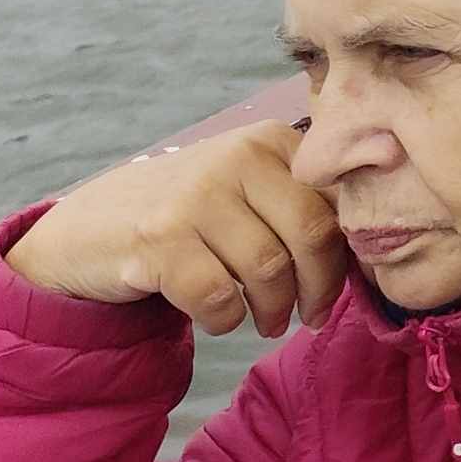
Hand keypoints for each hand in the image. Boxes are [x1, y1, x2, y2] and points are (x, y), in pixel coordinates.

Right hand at [7, 122, 350, 338]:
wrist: (88, 228)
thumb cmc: (189, 215)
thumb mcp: (246, 188)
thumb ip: (301, 202)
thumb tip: (372, 247)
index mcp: (270, 140)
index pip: (336, 199)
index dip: (346, 252)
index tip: (340, 286)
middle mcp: (236, 158)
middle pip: (311, 233)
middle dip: (319, 286)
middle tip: (311, 316)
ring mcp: (195, 197)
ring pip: (268, 269)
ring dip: (274, 309)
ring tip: (268, 321)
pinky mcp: (159, 240)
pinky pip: (219, 296)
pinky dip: (227, 319)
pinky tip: (221, 318)